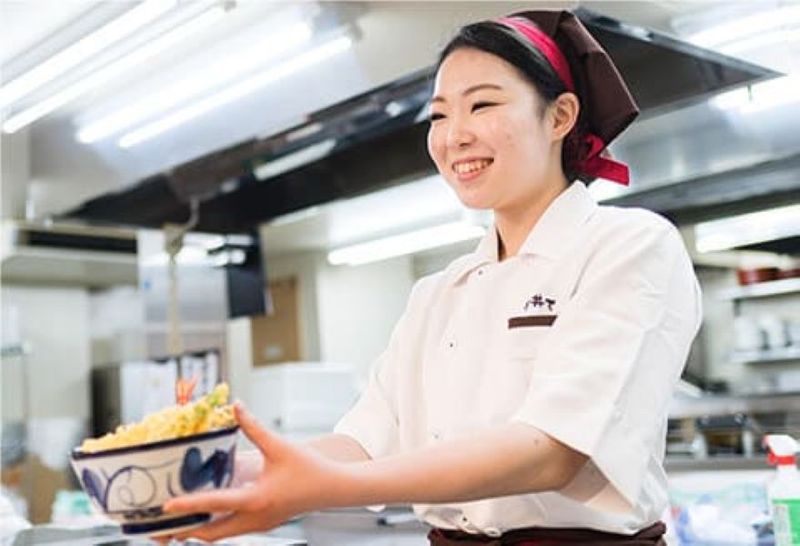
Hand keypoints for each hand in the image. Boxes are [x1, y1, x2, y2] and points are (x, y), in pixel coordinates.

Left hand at [162, 403, 347, 541]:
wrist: (333, 489)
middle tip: (157, 526)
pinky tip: (202, 515)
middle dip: (183, 531)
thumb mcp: (280, 445)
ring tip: (173, 523)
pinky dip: (212, 526)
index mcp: (257, 500)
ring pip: (219, 534)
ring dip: (196, 530)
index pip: (215, 504)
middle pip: (209, 533)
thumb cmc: (310, 469)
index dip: (188, 505)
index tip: (165, 506)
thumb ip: (254, 427)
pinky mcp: (262, 524)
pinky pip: (230, 530)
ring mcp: (258, 525)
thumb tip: (237, 406)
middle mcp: (254, 519)